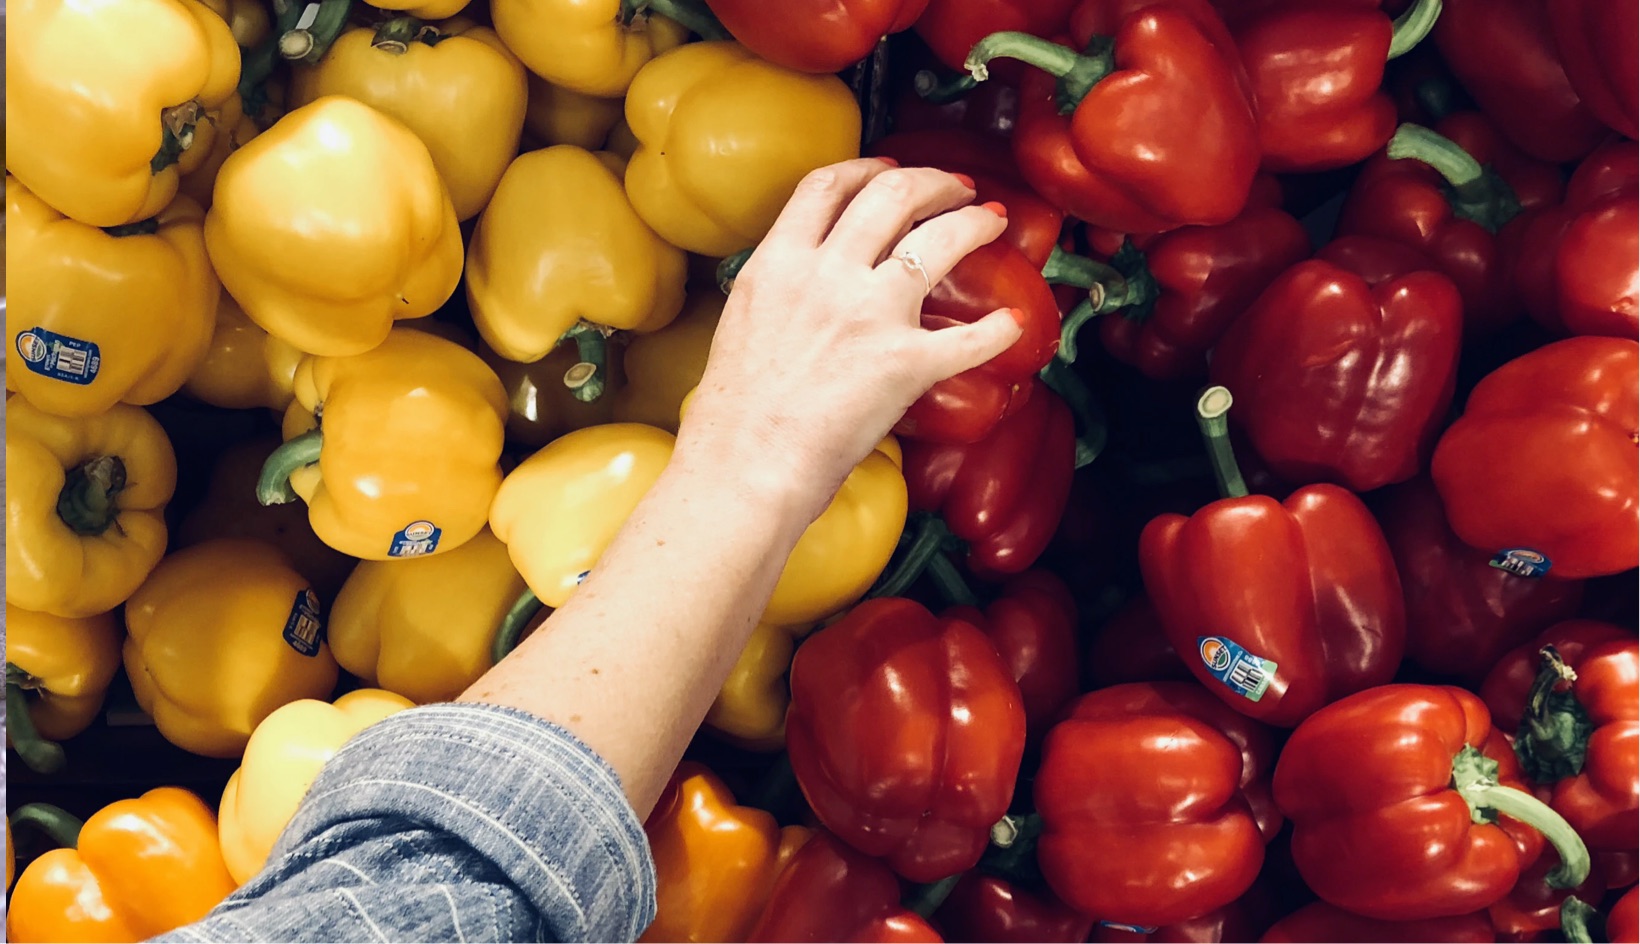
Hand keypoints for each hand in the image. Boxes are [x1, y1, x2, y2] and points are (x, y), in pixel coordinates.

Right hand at [679, 158, 1019, 517]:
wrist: (745, 464)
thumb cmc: (735, 414)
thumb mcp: (743, 321)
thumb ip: (779, 288)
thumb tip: (803, 283)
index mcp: (779, 263)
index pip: (827, 186)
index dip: (867, 167)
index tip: (891, 167)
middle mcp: (827, 274)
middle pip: (892, 194)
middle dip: (935, 182)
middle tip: (958, 188)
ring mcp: (870, 314)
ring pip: (939, 239)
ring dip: (974, 222)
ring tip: (992, 221)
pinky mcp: (905, 362)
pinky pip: (969, 338)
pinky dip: (999, 331)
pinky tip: (1014, 324)